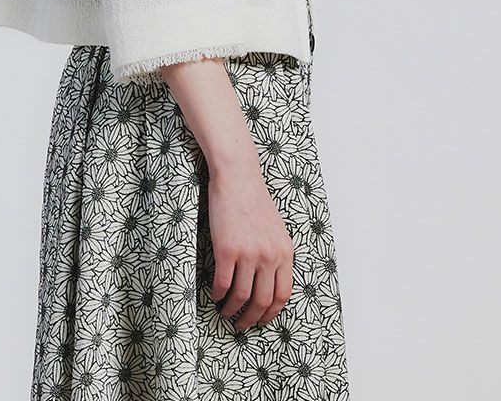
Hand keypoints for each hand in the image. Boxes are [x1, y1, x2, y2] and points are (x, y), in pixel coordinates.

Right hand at [207, 161, 294, 329]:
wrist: (238, 178)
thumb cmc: (254, 200)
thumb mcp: (276, 229)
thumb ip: (276, 254)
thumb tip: (270, 281)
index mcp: (285, 252)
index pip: (283, 295)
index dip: (271, 313)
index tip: (261, 319)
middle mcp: (269, 256)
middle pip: (262, 301)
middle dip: (251, 319)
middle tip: (242, 324)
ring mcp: (248, 254)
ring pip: (241, 297)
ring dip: (232, 310)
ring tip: (225, 312)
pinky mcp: (227, 250)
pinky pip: (223, 283)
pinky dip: (218, 294)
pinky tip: (215, 295)